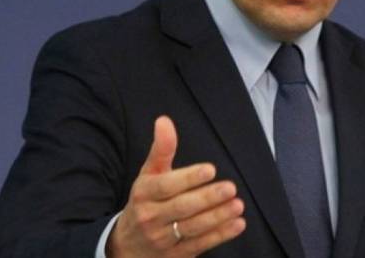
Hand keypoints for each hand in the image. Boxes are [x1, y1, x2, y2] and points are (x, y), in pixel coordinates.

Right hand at [107, 116, 245, 256]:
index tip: (210, 169)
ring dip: (217, 217)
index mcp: (144, 193)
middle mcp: (150, 217)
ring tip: (238, 205)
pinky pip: (200, 244)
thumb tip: (164, 120)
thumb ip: (161, 149)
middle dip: (207, 198)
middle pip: (181, 208)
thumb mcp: (148, 175)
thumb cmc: (145, 201)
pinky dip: (220, 235)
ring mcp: (163, 239)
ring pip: (192, 228)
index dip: (188, 178)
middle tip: (230, 187)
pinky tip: (238, 224)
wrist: (126, 246)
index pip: (166, 186)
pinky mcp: (176, 255)